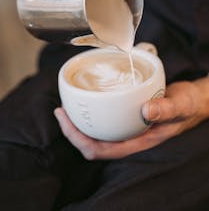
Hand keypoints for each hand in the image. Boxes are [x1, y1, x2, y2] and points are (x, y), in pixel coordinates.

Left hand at [54, 78, 208, 159]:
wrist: (190, 102)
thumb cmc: (186, 106)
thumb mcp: (180, 105)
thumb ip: (166, 109)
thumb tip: (146, 110)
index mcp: (139, 141)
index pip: (103, 150)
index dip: (80, 140)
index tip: (65, 120)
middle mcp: (129, 137)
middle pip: (93, 144)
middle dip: (72, 132)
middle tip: (60, 111)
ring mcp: (126, 129)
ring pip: (96, 134)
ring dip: (78, 124)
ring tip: (66, 107)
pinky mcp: (125, 117)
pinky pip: (103, 121)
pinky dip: (91, 114)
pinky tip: (86, 102)